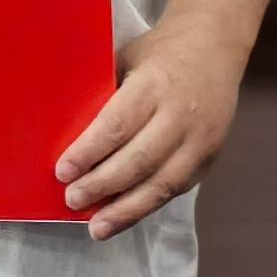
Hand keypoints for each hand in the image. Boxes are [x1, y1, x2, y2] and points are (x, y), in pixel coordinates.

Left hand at [57, 19, 247, 239]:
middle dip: (102, 185)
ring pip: (162, 184)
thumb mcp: (127, 58)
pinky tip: (124, 217)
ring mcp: (200, 141)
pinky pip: (176, 189)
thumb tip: (64, 128)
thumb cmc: (158, 53)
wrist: (214, 48)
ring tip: (96, 228)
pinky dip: (148, 206)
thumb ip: (104, 92)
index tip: (62, 171)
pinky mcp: (210, 159)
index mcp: (154, 85)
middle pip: (139, 160)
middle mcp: (181, 115)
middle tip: (72, 200)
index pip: (118, 124)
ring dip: (126, 210)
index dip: (89, 152)